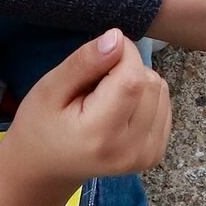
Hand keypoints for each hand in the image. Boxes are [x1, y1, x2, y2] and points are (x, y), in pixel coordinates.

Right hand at [0, 29, 168, 205]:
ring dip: (136, 82)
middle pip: (150, 82)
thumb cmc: (41, 126)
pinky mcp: (156, 153)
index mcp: (101, 135)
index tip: (100, 56)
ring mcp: (147, 154)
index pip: (133, 78)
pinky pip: (164, 104)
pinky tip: (119, 110)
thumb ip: (84, 63)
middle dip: (126, 68)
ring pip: (160, 89)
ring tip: (105, 99)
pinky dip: (145, 97)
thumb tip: (117, 37)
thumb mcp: (49, 89)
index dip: (123, 54)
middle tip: (95, 84)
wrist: (46, 168)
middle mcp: (131, 149)